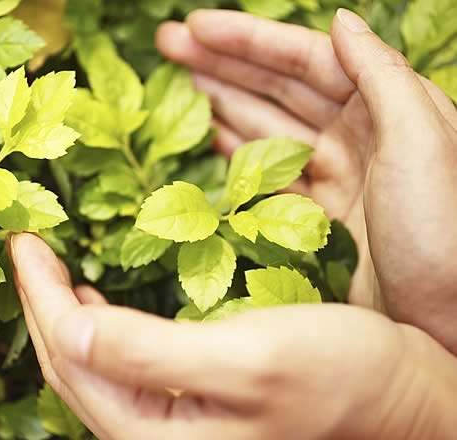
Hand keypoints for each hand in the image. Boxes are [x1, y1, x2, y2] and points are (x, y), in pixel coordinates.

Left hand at [10, 232, 456, 438]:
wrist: (407, 401)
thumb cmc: (342, 379)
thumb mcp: (248, 358)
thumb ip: (150, 353)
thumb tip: (70, 327)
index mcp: (152, 433)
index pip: (72, 354)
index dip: (40, 294)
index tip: (24, 239)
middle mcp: (150, 436)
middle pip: (71, 364)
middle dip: (41, 302)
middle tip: (27, 245)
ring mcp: (168, 425)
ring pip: (90, 365)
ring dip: (65, 313)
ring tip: (50, 267)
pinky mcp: (188, 408)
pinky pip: (120, 366)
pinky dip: (99, 327)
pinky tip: (97, 302)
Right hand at [156, 9, 456, 351]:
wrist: (454, 328)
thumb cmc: (446, 235)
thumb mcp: (426, 143)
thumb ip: (383, 78)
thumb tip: (339, 20)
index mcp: (387, 110)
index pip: (306, 60)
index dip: (249, 41)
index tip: (195, 27)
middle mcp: (359, 138)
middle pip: (278, 87)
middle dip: (222, 62)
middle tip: (166, 44)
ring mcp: (335, 182)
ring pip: (265, 128)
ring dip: (220, 102)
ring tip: (174, 83)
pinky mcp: (316, 225)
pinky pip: (264, 180)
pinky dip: (231, 157)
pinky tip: (204, 141)